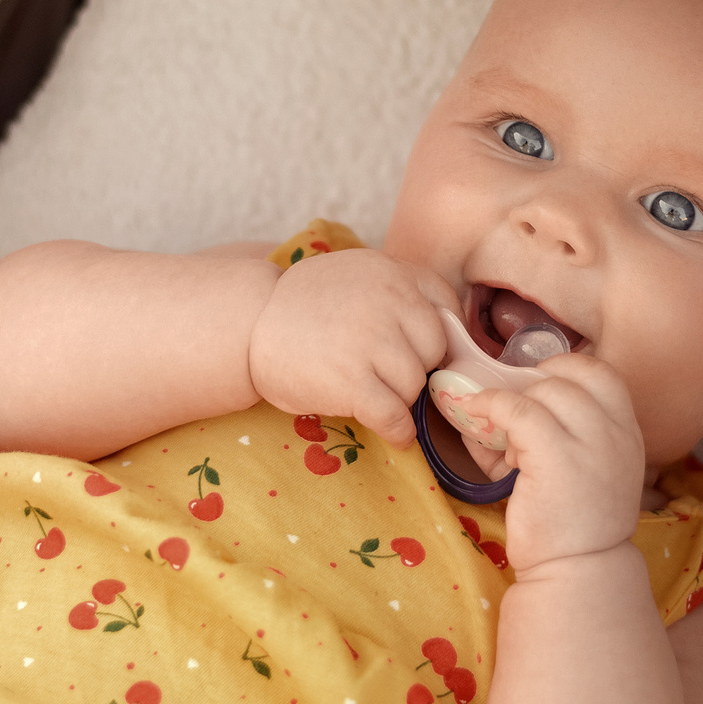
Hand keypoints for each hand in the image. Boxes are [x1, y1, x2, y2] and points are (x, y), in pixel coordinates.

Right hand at [247, 250, 458, 445]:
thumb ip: (402, 290)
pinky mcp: (352, 382)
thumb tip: (455, 328)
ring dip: (400, 398)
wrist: (247, 326)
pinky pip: (396, 416)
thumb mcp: (357, 276)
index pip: (443, 311)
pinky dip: (398, 430)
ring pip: (415, 385)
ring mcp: (370, 341)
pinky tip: (393, 432)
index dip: (431, 339)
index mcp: (389, 271)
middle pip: (433, 351)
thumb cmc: (305, 308)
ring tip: (372, 393)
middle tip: (383, 373)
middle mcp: (386, 300)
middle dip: (414, 367)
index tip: (416, 354)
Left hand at [457, 356, 646, 571]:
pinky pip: (518, 409)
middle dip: (535, 385)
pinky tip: (473, 414)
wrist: (579, 573)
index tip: (537, 387)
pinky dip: (490, 404)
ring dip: (515, 401)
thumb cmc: (570, 528)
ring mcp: (592, 443)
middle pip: (574, 376)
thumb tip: (489, 407)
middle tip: (513, 412)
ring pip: (546, 389)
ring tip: (501, 434)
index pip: (603, 375)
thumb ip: (547, 438)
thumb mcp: (575, 473)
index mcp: (628, 434)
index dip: (565, 370)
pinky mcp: (557, 457)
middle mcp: (617, 433)